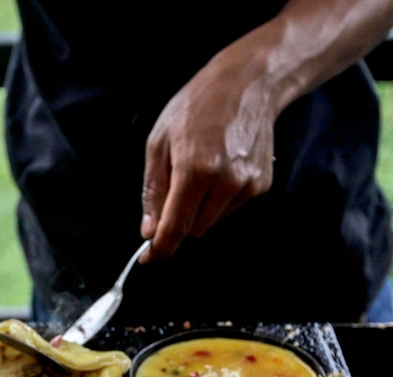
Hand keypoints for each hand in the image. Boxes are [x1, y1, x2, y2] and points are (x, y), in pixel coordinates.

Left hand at [139, 44, 275, 261]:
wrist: (247, 84)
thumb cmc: (196, 107)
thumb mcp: (159, 142)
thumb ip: (153, 191)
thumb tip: (150, 231)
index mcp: (195, 170)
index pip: (175, 227)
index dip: (160, 248)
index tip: (149, 258)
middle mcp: (225, 182)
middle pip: (193, 230)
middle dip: (177, 223)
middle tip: (171, 195)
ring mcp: (247, 186)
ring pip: (211, 222)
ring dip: (197, 211)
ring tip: (198, 173)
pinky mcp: (261, 186)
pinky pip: (228, 209)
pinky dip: (216, 201)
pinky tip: (218, 170)